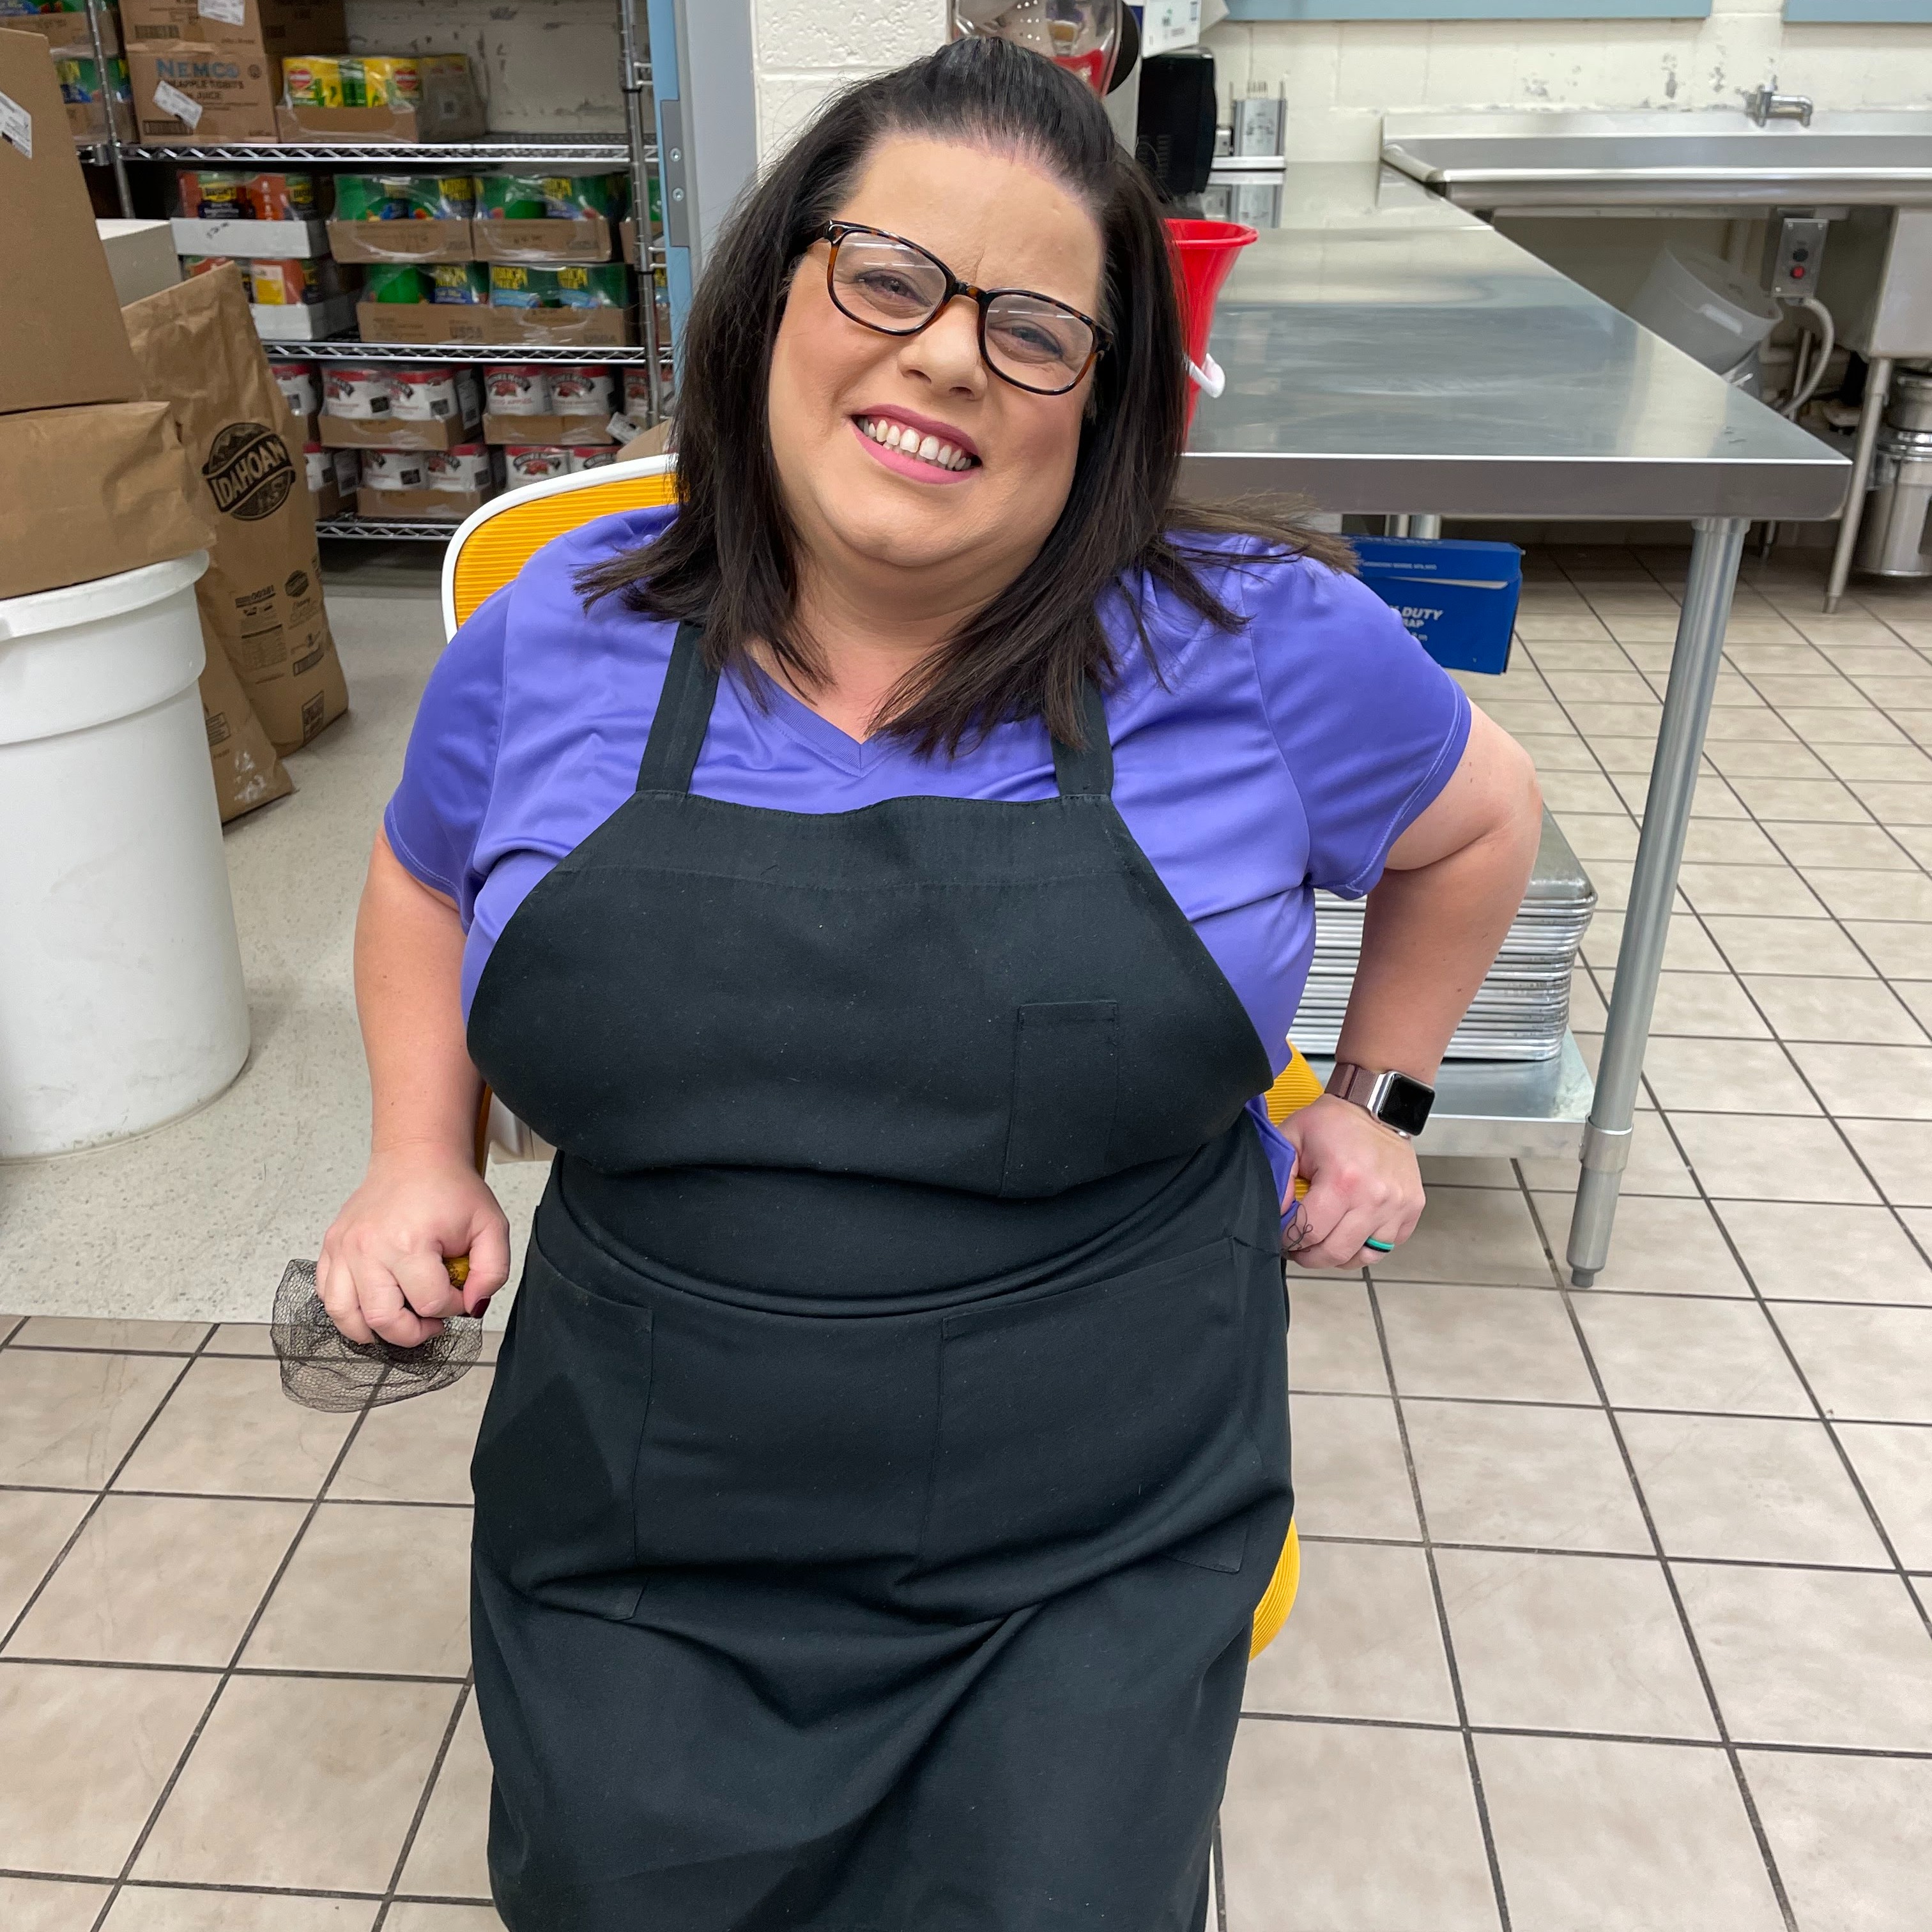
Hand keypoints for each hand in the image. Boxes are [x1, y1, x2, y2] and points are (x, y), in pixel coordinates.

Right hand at [317, 1143, 510, 1346]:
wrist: (416, 1157)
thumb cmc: (449, 1188)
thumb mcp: (490, 1226)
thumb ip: (492, 1272)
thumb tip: (473, 1306)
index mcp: (409, 1242)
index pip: (431, 1304)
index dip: (454, 1307)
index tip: (460, 1293)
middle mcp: (369, 1248)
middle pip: (384, 1320)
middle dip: (414, 1332)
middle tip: (430, 1321)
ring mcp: (344, 1248)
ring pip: (346, 1316)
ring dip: (374, 1332)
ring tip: (400, 1321)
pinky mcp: (332, 1247)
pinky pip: (327, 1295)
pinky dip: (346, 1311)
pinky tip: (371, 1305)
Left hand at [1279, 1094, 1424, 1270]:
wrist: (1378, 1107)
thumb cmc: (1335, 1122)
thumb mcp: (1293, 1136)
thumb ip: (1279, 1175)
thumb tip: (1278, 1212)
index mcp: (1343, 1180)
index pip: (1309, 1232)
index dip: (1289, 1239)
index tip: (1282, 1236)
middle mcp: (1375, 1197)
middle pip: (1335, 1252)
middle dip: (1310, 1256)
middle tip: (1298, 1247)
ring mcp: (1398, 1205)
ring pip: (1363, 1256)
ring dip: (1338, 1255)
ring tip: (1323, 1243)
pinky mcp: (1412, 1208)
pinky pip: (1386, 1246)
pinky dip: (1366, 1247)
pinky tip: (1350, 1233)